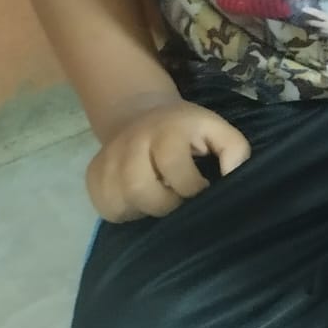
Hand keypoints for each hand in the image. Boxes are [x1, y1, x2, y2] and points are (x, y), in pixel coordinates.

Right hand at [86, 96, 250, 222]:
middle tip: (177, 197)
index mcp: (165, 130)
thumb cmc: (186, 130)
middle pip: (140, 189)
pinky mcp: (92, 176)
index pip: (174, 168)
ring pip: (120, 203)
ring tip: (159, 197)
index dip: (192, 187)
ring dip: (144, 209)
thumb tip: (234, 175)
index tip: (202, 189)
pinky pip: (105, 208)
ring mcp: (107, 160)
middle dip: (165, 203)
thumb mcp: (216, 129)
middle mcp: (130, 143)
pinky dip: (124, 211)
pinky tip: (139, 200)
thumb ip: (234, 150)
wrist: (140, 115)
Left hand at [297, 4, 327, 46]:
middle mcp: (325, 25)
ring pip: (314, 28)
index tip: (303, 8)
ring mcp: (324, 32)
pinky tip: (314, 31)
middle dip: (307, 20)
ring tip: (307, 23)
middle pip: (312, 23)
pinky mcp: (325, 37)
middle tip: (302, 17)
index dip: (310, 11)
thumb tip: (325, 14)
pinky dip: (315, 32)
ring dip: (310, 26)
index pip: (318, 14)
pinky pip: (317, 33)